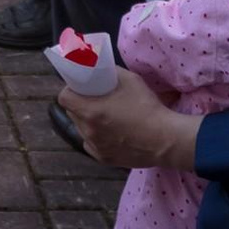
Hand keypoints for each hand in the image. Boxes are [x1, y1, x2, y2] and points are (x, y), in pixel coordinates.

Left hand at [60, 71, 199, 170]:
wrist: (165, 139)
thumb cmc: (147, 107)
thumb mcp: (130, 80)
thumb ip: (111, 73)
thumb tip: (101, 69)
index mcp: (90, 111)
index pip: (64, 99)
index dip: (70, 91)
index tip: (80, 88)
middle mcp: (88, 131)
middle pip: (72, 114)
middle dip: (79, 105)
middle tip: (95, 101)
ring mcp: (95, 147)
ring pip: (82, 130)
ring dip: (88, 122)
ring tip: (105, 118)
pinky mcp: (104, 159)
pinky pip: (92, 145)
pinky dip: (96, 138)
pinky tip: (111, 134)